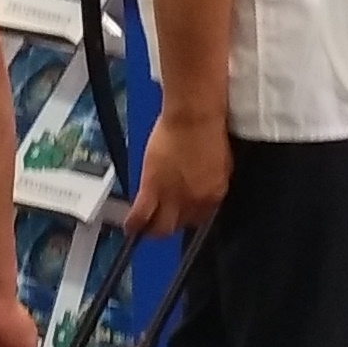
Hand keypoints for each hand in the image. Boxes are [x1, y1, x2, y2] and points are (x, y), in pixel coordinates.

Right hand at [128, 109, 229, 235]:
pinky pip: (141, 215)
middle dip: (171, 225)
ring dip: (152, 230)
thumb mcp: (218, 161)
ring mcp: (173, 197)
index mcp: (214, 193)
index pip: (200, 217)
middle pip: (181, 226)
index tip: (180, 213)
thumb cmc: (206, 129)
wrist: (193, 116)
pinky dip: (134, 224)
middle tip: (162, 222)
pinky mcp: (153, 189)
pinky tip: (130, 227)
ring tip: (144, 229)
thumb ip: (209, 180)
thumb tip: (200, 187)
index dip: (188, 215)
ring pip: (161, 227)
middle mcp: (195, 201)